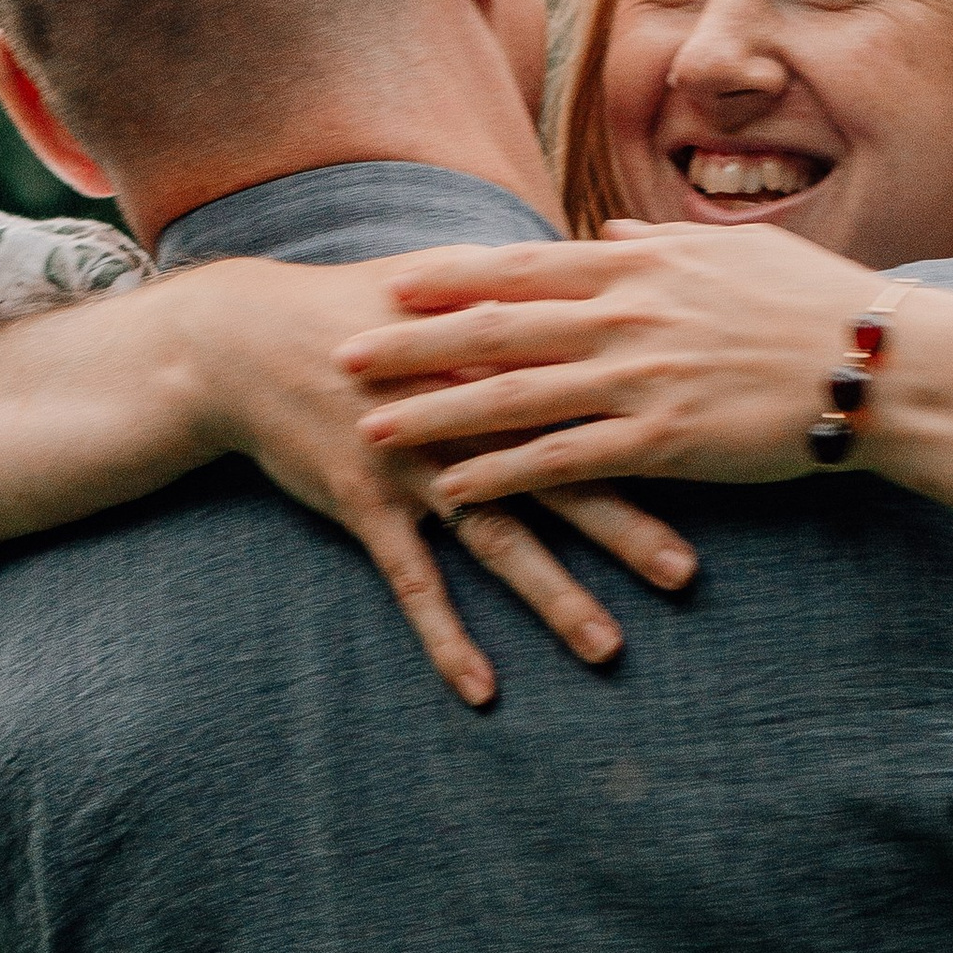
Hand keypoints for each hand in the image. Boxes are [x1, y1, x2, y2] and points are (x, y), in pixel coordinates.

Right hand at [173, 258, 700, 708]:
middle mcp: (459, 411)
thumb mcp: (441, 282)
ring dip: (552, 597)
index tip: (709, 460)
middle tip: (686, 575)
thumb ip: (523, 290)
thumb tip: (598, 263)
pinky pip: (412, 582)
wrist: (242, 339)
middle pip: (557, 473)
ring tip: (606, 648)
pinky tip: (482, 690)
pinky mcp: (362, 502)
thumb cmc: (354, 310)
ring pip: (496, 538)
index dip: (648, 429)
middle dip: (623, 527)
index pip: (587, 395)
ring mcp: (410, 461)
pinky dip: (446, 636)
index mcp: (492, 356)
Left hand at [332, 226, 883, 510]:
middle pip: (496, 327)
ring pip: (513, 395)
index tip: (390, 281)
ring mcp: (641, 378)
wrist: (878, 364)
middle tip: (341, 353)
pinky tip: (450, 492)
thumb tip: (615, 241)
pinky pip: (562, 461)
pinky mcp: (663, 441)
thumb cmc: (816, 306)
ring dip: (433, 413)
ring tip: (369, 428)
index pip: (526, 267)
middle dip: (411, 342)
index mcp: (641, 266)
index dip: (452, 277)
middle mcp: (627, 315)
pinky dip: (501, 476)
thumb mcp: (735, 254)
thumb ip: (663, 251)